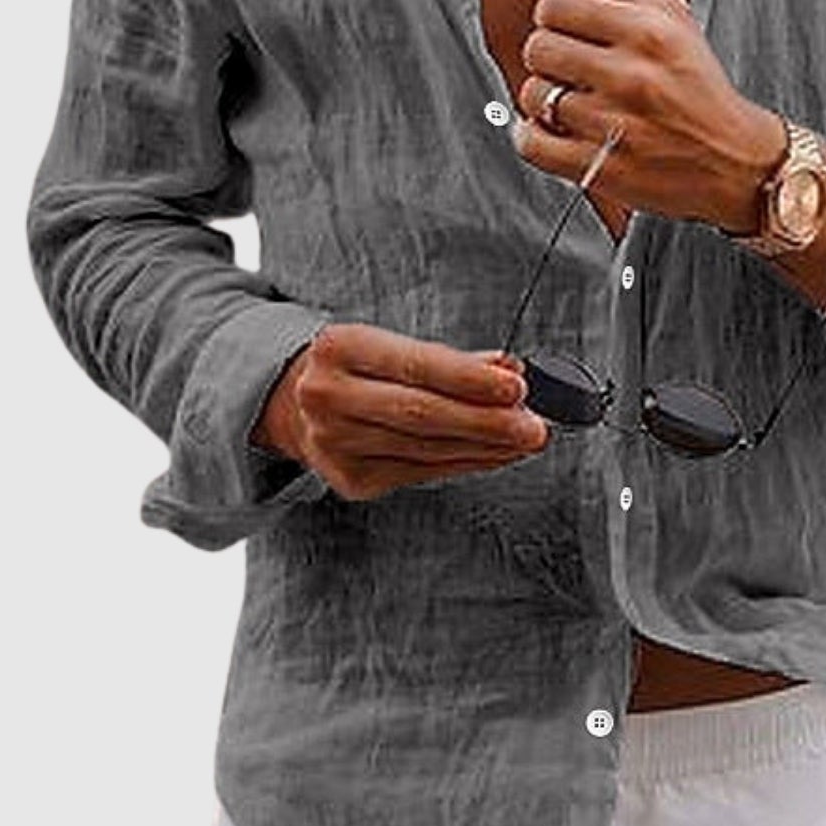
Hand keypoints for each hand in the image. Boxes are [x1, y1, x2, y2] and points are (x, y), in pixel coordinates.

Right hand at [248, 324, 548, 501]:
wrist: (292, 402)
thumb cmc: (356, 367)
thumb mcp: (390, 345)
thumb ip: (450, 359)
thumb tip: (509, 368)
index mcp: (339, 348)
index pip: (415, 365)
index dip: (470, 379)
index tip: (516, 386)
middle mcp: (328, 397)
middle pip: (422, 414)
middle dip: (487, 422)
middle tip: (533, 427)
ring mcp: (334, 444)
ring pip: (427, 449)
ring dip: (485, 447)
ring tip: (524, 440)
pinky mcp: (350, 480)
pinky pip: (422, 472)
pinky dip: (466, 463)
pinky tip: (496, 455)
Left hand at [512, 0, 785, 232]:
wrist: (735, 159)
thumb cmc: (699, 86)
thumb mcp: (671, 20)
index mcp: (649, 31)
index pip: (557, 3)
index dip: (553, 15)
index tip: (568, 30)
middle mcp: (632, 76)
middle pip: (539, 47)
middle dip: (549, 56)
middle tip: (573, 68)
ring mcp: (616, 125)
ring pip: (535, 95)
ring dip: (546, 99)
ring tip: (575, 102)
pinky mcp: (602, 169)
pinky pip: (532, 143)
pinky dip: (532, 136)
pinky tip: (555, 131)